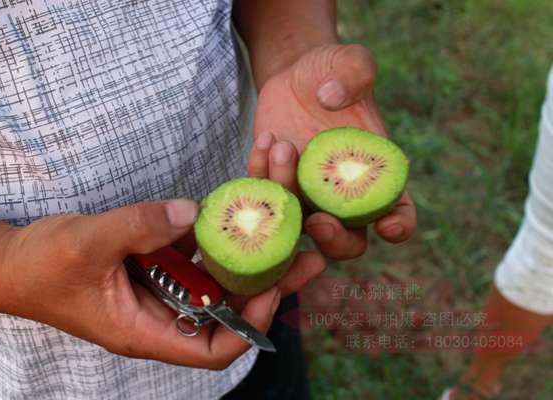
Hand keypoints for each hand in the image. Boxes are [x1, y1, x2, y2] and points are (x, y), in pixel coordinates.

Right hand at [0, 200, 281, 369]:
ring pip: (220, 275)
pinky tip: (244, 201)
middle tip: (309, 255)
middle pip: (229, 307)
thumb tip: (194, 211)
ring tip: (289, 217)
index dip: (246, 325)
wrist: (15, 259)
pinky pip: (199, 250)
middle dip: (269, 281)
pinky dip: (220, 230)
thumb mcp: (87, 245)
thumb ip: (139, 227)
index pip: (212, 348)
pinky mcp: (160, 262)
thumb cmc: (41, 267)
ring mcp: (164, 287)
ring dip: (252, 248)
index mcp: (146, 331)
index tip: (269, 290)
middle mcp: (164, 313)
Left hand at [250, 44, 416, 259]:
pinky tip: (264, 140)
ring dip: (287, 194)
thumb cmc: (330, 73)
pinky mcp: (275, 188)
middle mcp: (342, 196)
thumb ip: (354, 70)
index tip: (388, 226)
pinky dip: (260, 177)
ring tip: (282, 144)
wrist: (294, 80)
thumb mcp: (347, 60)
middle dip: (334, 242)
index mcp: (375, 174)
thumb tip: (331, 98)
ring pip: (297, 227)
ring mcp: (306, 198)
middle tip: (317, 221)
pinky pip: (265, 200)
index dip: (398, 226)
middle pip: (347, 243)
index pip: (396, 211)